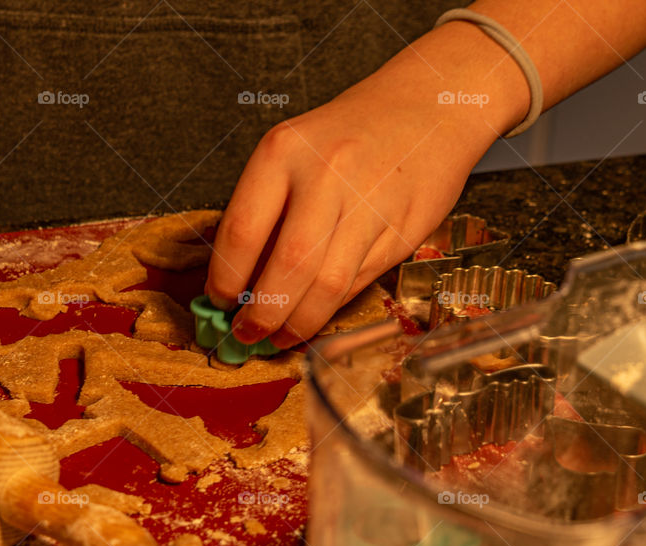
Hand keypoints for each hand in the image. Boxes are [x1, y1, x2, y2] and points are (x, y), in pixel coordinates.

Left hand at [206, 23, 523, 348]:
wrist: (428, 107)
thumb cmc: (348, 134)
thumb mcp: (293, 151)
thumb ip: (265, 209)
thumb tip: (236, 280)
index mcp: (283, 151)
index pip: (241, 231)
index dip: (225, 280)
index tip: (218, 303)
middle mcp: (326, 175)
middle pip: (286, 266)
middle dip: (261, 314)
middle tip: (246, 334)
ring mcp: (369, 204)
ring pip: (327, 285)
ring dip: (297, 323)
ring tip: (278, 337)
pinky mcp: (401, 231)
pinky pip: (358, 282)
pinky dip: (331, 307)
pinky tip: (315, 315)